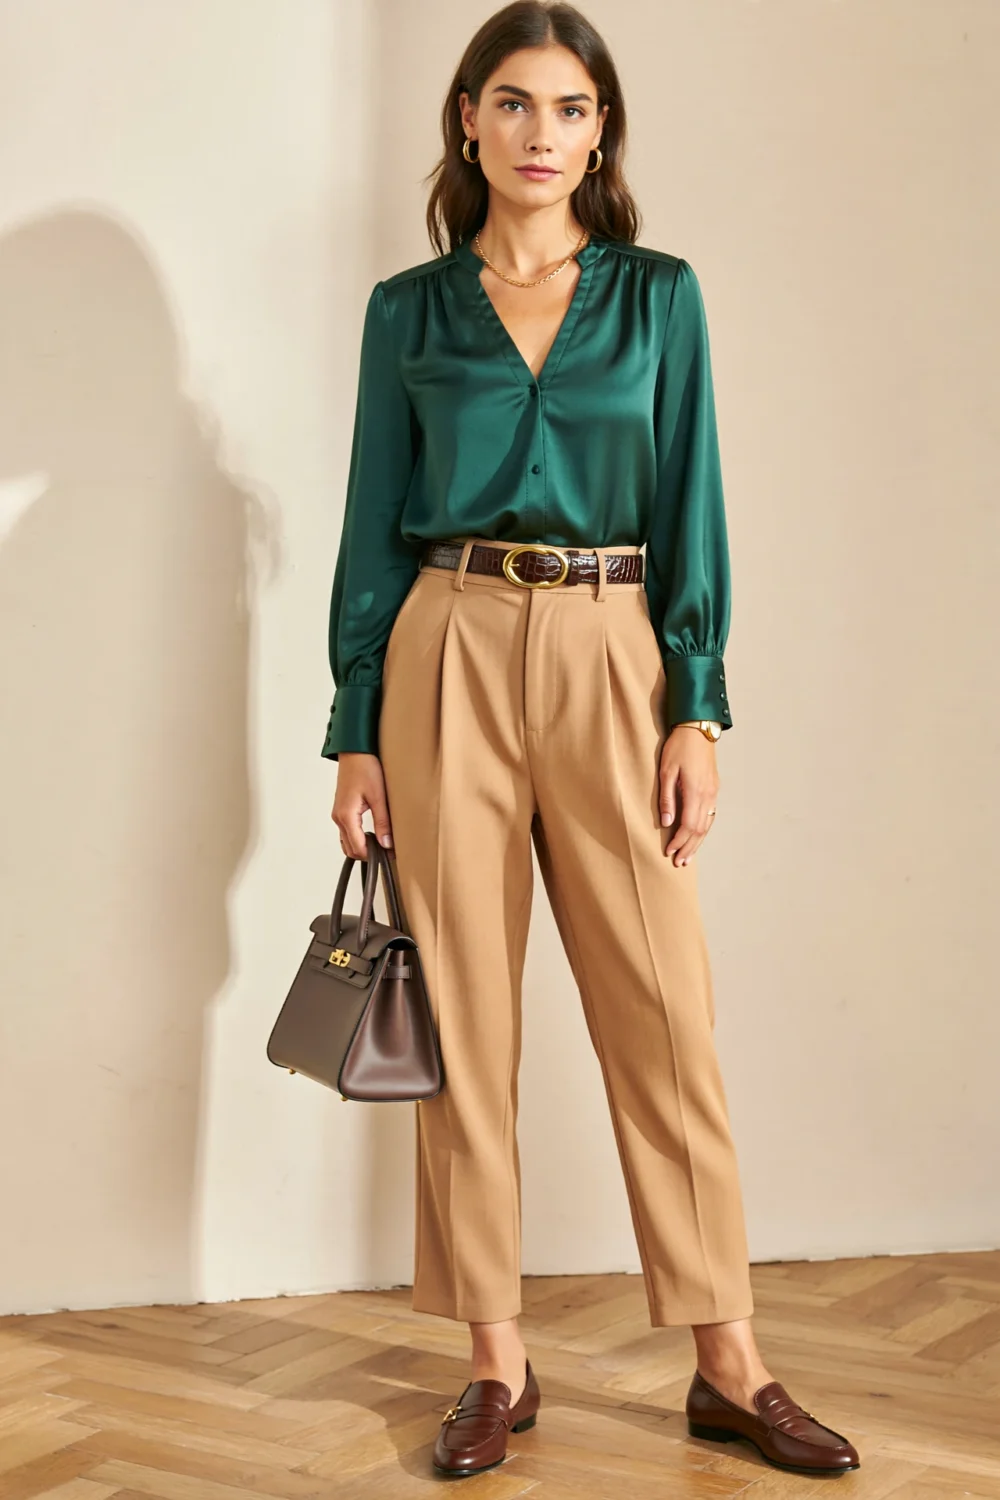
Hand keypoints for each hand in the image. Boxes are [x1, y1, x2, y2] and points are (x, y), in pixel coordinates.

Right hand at [330, 753, 392, 859]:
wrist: (355, 751)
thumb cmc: (365, 768)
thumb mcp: (379, 796)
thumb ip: (382, 822)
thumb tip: (386, 844)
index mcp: (346, 816)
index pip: (357, 848)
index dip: (374, 856)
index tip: (390, 856)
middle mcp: (338, 817)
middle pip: (350, 849)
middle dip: (368, 854)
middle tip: (387, 852)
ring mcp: (338, 814)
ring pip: (347, 842)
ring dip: (362, 847)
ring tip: (381, 843)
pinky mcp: (341, 809)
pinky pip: (347, 832)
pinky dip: (358, 838)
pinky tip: (373, 833)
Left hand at [659, 727, 719, 865]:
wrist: (698, 729)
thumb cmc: (678, 747)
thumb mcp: (666, 771)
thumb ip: (667, 798)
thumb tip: (667, 823)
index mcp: (695, 791)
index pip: (688, 825)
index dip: (679, 841)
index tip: (669, 852)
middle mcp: (707, 795)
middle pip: (699, 829)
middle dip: (689, 847)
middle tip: (679, 863)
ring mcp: (713, 792)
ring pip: (707, 824)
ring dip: (697, 842)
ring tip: (688, 856)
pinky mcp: (714, 788)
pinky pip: (710, 815)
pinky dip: (703, 830)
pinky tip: (698, 836)